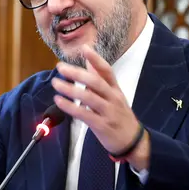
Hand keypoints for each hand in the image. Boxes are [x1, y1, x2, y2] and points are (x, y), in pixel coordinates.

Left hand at [51, 45, 149, 170]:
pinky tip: (59, 101)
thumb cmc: (119, 115)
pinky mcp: (101, 125)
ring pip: (88, 97)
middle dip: (76, 73)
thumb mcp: (114, 95)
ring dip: (70, 89)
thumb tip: (89, 61)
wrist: (132, 141)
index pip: (107, 71)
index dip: (96, 59)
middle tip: (60, 67)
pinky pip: (84, 114)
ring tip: (56, 83)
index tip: (84, 48)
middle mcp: (113, 98)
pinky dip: (70, 107)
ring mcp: (108, 112)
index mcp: (115, 89)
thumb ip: (101, 79)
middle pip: (95, 82)